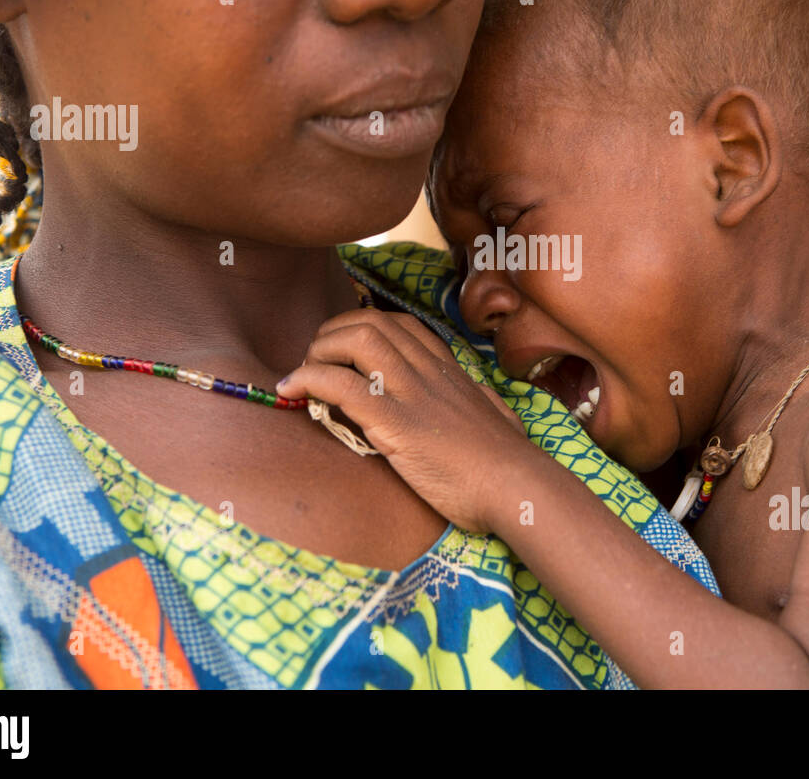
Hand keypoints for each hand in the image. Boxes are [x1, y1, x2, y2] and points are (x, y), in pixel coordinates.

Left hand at [276, 309, 533, 533]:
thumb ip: (481, 402)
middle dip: (331, 333)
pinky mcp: (397, 425)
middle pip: (370, 321)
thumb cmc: (509, 462)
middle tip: (315, 365)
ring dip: (318, 351)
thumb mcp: (495, 416)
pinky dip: (308, 381)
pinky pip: (344, 386)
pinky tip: (291, 392)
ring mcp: (413, 394)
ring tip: (301, 376)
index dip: (360, 327)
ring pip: (356, 340)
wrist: (517, 487)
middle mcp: (428, 372)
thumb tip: (482, 400)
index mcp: (448, 369)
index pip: (398, 323)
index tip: (341, 353)